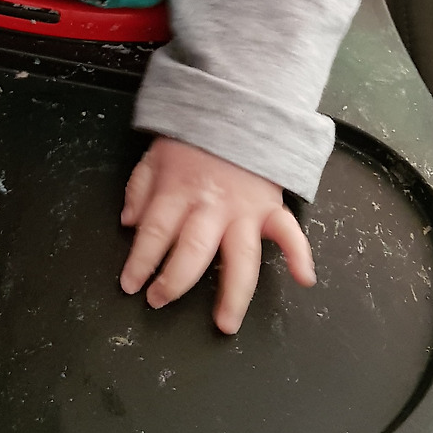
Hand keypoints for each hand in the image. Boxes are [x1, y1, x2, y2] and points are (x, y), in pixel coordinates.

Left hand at [119, 136, 314, 333]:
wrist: (238, 110)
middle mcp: (211, 206)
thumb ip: (140, 188)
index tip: (131, 284)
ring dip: (234, 292)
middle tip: (159, 301)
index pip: (154, 232)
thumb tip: (129, 224)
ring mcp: (244, 210)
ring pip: (241, 257)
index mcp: (179, 191)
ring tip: (226, 322)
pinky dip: (300, 255)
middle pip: (192, 250)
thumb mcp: (157, 154)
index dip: (140, 262)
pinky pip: (290, 232)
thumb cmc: (196, 137)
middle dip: (174, 281)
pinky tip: (303, 279)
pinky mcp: (271, 207)